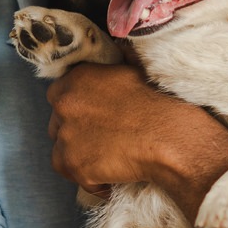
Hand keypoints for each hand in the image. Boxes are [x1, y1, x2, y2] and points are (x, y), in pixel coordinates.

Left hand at [45, 63, 227, 198]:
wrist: (170, 137)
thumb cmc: (159, 104)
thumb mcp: (134, 70)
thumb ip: (113, 65)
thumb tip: (119, 48)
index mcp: (77, 79)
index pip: (57, 95)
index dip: (74, 109)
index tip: (90, 118)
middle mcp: (65, 105)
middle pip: (57, 124)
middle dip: (75, 133)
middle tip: (102, 140)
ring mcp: (67, 136)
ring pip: (61, 151)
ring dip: (80, 156)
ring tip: (108, 160)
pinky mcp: (73, 164)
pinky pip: (72, 175)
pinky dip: (89, 179)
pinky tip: (110, 176)